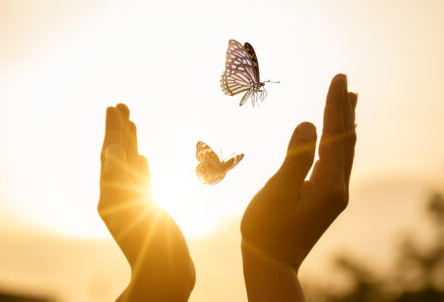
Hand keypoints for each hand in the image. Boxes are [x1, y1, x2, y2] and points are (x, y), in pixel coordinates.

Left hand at [98, 104, 194, 301]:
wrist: (166, 272)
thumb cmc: (149, 244)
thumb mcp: (130, 208)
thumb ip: (119, 178)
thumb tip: (109, 149)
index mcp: (109, 193)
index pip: (109, 153)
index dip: (111, 129)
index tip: (113, 107)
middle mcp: (118, 194)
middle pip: (117, 154)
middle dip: (119, 129)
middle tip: (120, 105)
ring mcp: (134, 200)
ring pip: (130, 166)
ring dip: (129, 143)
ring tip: (131, 122)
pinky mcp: (148, 208)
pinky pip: (141, 181)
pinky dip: (140, 166)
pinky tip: (140, 156)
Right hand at [240, 74, 356, 300]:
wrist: (271, 262)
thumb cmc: (268, 227)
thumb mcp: (278, 191)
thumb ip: (295, 157)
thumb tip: (309, 123)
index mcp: (329, 183)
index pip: (336, 135)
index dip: (335, 105)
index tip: (338, 78)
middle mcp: (338, 188)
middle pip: (346, 141)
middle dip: (344, 110)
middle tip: (345, 83)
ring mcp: (334, 195)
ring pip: (344, 152)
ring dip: (346, 125)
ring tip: (349, 103)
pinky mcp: (326, 199)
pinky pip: (337, 163)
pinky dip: (338, 143)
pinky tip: (335, 139)